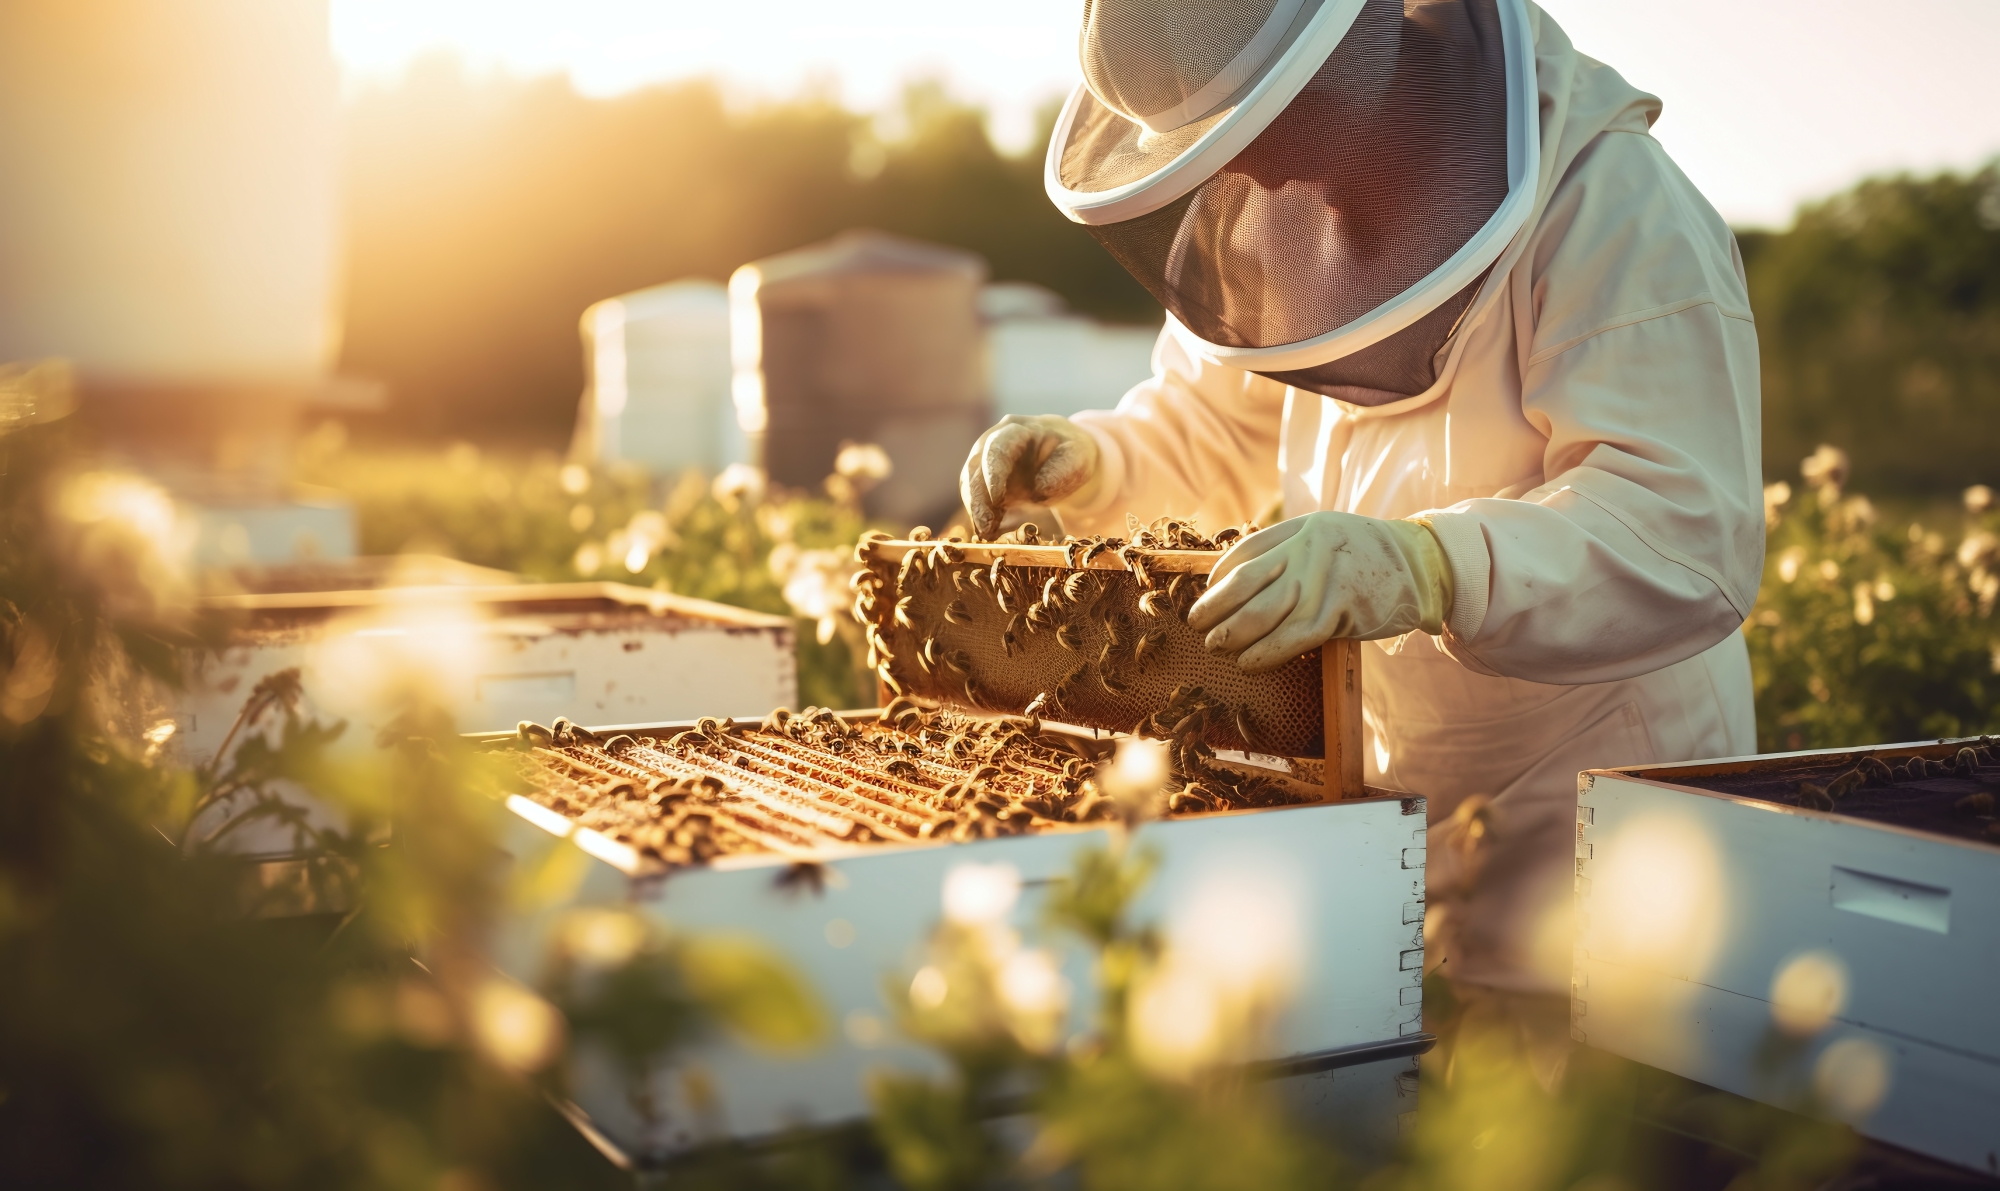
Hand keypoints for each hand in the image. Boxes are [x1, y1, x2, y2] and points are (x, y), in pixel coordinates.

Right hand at [959, 415, 1101, 539]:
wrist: (1062, 455)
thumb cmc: (1070, 453)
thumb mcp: (1078, 457)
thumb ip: (1062, 469)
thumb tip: (1038, 488)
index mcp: (1017, 430)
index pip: (997, 447)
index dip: (994, 472)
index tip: (996, 498)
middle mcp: (993, 441)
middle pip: (975, 467)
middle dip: (978, 498)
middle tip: (985, 526)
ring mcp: (984, 460)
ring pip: (970, 484)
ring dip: (976, 510)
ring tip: (987, 534)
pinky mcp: (984, 481)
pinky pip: (975, 498)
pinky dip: (979, 515)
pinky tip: (988, 532)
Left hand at [1186, 511, 1453, 671]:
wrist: (1423, 566)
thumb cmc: (1370, 557)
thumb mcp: (1328, 535)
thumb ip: (1291, 549)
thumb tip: (1240, 578)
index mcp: (1302, 529)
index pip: (1245, 553)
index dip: (1219, 577)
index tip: (1206, 594)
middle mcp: (1307, 551)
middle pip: (1244, 584)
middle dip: (1213, 608)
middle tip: (1196, 625)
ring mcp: (1323, 580)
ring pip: (1262, 613)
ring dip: (1231, 634)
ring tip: (1216, 646)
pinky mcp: (1340, 610)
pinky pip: (1292, 638)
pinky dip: (1265, 653)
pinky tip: (1249, 662)